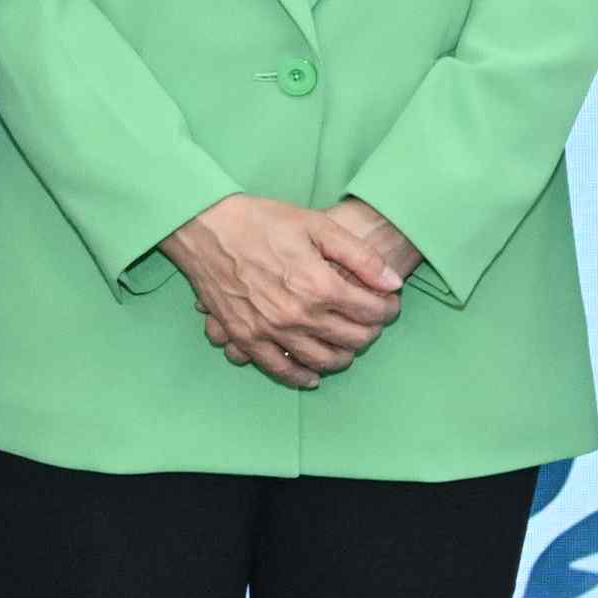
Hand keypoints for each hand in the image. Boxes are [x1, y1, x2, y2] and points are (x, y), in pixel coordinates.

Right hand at [162, 193, 401, 388]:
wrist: (204, 226)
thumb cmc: (261, 221)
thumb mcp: (317, 226)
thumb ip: (360, 257)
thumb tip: (393, 283)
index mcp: (320, 286)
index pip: (372, 312)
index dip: (388, 308)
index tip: (389, 301)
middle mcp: (299, 315)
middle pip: (354, 339)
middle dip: (371, 331)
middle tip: (371, 319)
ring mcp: (271, 331)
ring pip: (324, 360)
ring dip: (345, 355)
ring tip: (348, 343)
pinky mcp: (246, 338)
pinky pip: (280, 370)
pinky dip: (302, 377)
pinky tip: (313, 374)